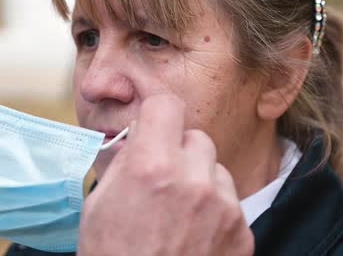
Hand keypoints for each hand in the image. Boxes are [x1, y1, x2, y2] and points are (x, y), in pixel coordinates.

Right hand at [78, 94, 253, 255]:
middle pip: (196, 138)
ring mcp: (224, 208)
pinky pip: (231, 203)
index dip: (157, 115)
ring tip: (180, 215)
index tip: (154, 126)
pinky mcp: (243, 233)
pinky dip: (216, 212)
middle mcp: (193, 182)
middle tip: (164, 180)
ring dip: (201, 182)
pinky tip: (196, 237)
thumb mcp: (99, 207)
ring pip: (217, 170)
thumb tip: (139, 136)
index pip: (167, 106)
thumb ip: (124, 163)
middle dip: (180, 152)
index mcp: (151, 168)